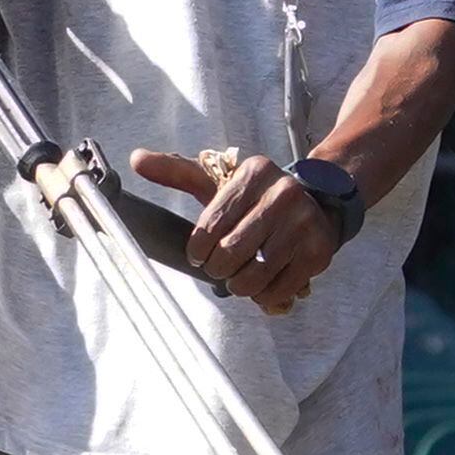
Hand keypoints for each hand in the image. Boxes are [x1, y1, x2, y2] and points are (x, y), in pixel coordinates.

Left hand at [131, 145, 344, 313]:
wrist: (315, 204)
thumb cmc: (254, 198)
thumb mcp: (218, 180)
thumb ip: (176, 171)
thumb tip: (136, 158)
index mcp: (254, 172)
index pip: (210, 224)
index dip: (198, 249)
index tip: (199, 255)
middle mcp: (283, 193)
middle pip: (231, 253)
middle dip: (218, 268)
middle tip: (220, 267)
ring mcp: (304, 223)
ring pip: (253, 275)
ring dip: (239, 285)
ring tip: (239, 277)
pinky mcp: (318, 252)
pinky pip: (278, 290)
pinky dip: (263, 296)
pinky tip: (262, 283)